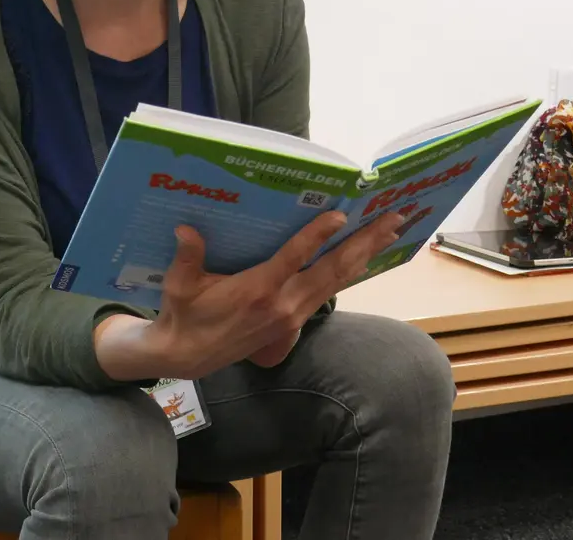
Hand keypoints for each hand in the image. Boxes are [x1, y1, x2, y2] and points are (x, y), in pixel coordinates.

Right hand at [145, 209, 404, 378]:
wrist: (189, 355)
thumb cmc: (184, 315)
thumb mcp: (180, 285)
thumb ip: (187, 257)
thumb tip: (186, 230)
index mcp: (258, 291)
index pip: (294, 258)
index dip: (316, 235)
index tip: (339, 215)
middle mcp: (283, 304)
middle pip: (332, 269)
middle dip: (364, 242)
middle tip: (392, 219)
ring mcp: (292, 316)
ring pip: (336, 281)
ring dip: (364, 255)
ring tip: (390, 231)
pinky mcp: (294, 323)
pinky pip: (328, 292)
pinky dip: (349, 273)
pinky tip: (363, 259)